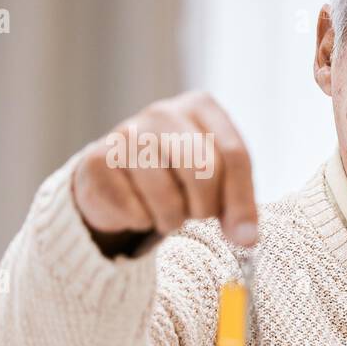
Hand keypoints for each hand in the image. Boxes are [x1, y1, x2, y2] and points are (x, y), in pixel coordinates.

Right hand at [71, 90, 256, 255]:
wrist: (118, 176)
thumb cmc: (178, 176)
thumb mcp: (217, 180)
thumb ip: (237, 204)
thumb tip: (247, 239)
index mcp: (201, 106)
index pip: (235, 154)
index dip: (242, 200)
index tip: (245, 236)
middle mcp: (163, 112)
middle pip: (203, 171)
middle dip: (205, 208)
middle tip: (198, 215)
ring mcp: (126, 132)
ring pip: (167, 196)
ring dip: (172, 219)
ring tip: (168, 213)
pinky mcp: (98, 160)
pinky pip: (134, 210)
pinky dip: (141, 222)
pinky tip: (137, 206)